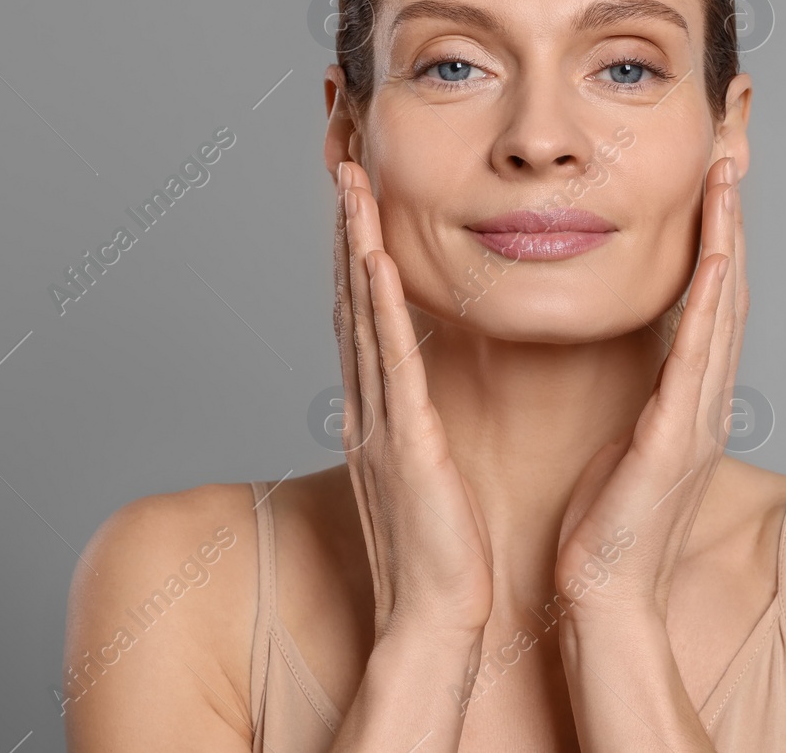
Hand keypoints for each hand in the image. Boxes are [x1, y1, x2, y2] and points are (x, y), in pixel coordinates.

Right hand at [332, 159, 494, 644]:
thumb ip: (416, 430)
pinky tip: (375, 259)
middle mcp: (369, 408)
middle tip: (343, 164)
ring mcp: (379, 422)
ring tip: (351, 185)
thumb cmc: (441, 556)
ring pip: (361, 316)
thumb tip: (417, 401)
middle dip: (346, 229)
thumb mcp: (426, 476)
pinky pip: (391, 361)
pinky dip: (379, 306)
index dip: (355, 251)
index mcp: (380, 414)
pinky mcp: (404, 442)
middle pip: (350, 300)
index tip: (359, 197)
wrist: (435, 621)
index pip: (364, 316)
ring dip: (354, 245)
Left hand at [553, 155, 746, 626]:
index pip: (707, 302)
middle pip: (727, 292)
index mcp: (687, 399)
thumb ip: (641, 399)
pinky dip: (711, 304)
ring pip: (722, 311)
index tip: (709, 183)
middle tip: (730, 158)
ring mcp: (698, 416)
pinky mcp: (677, 437)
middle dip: (730, 222)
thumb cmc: (607, 526)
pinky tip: (716, 258)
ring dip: (728, 242)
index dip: (714, 239)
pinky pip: (697, 357)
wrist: (605, 594)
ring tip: (728, 182)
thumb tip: (636, 364)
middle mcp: (704, 399)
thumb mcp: (626, 444)